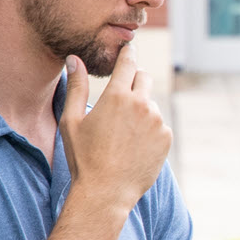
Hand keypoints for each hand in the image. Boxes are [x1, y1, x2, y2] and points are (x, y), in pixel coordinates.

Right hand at [59, 49, 170, 211]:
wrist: (106, 192)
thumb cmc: (83, 157)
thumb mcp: (72, 120)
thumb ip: (76, 86)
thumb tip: (74, 59)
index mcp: (117, 96)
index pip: (128, 62)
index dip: (128, 53)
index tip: (129, 47)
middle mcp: (142, 104)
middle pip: (144, 78)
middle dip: (134, 81)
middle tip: (120, 98)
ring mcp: (157, 121)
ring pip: (151, 104)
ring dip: (140, 109)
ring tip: (121, 134)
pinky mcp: (167, 138)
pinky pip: (159, 124)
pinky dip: (149, 129)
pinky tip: (133, 145)